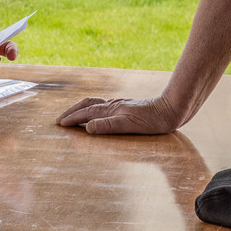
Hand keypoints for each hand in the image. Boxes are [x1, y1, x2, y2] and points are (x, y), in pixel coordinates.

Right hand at [56, 96, 182, 134]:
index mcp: (110, 110)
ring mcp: (119, 105)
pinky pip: (102, 105)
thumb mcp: (130, 126)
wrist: (170, 110)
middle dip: (71, 111)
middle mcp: (112, 105)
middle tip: (60, 119)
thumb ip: (108, 126)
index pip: (85, 113)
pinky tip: (98, 112)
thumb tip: (86, 127)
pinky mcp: (126, 107)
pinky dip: (93, 108)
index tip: (60, 124)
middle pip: (86, 104)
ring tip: (73, 113)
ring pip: (94, 103)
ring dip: (80, 108)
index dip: (71, 118)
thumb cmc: (152, 121)